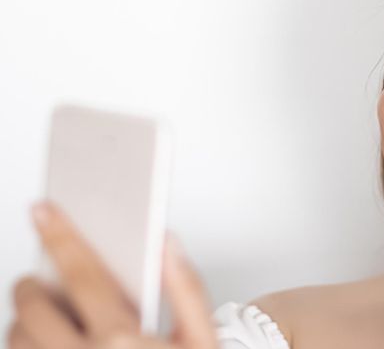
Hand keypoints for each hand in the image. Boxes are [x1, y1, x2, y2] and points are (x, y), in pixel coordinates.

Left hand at [8, 201, 219, 348]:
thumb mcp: (203, 341)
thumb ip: (187, 288)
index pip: (83, 274)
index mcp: (125, 341)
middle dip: (30, 285)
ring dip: (21, 323)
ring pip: (15, 342)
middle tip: (38, 281)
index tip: (44, 210)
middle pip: (32, 308)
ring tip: (43, 320)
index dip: (62, 235)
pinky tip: (47, 348)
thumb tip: (167, 244)